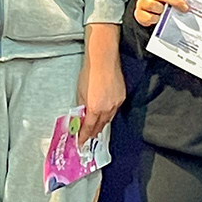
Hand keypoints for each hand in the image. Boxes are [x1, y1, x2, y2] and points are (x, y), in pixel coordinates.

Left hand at [76, 23, 124, 140]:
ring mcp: (116, 103)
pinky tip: (104, 112)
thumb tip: (81, 115)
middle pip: (100, 126)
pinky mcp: (122, 97)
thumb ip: (82, 106)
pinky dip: (109, 113)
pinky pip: (115, 110)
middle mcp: (107, 108)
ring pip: (109, 119)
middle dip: (93, 132)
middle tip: (87, 136)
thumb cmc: (89, 72)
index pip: (88, 128)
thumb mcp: (80, 91)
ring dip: (101, 123)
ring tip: (95, 126)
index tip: (80, 142)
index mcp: (95, 108)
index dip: (84, 136)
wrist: (103, 59)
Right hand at [132, 0, 187, 28]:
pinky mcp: (139, 13)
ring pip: (154, 5)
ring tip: (167, 14)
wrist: (146, 12)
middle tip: (184, 8)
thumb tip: (189, 2)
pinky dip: (155, 19)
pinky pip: (148, 17)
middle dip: (175, 1)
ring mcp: (143, 2)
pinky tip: (158, 19)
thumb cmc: (160, 3)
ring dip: (163, 10)